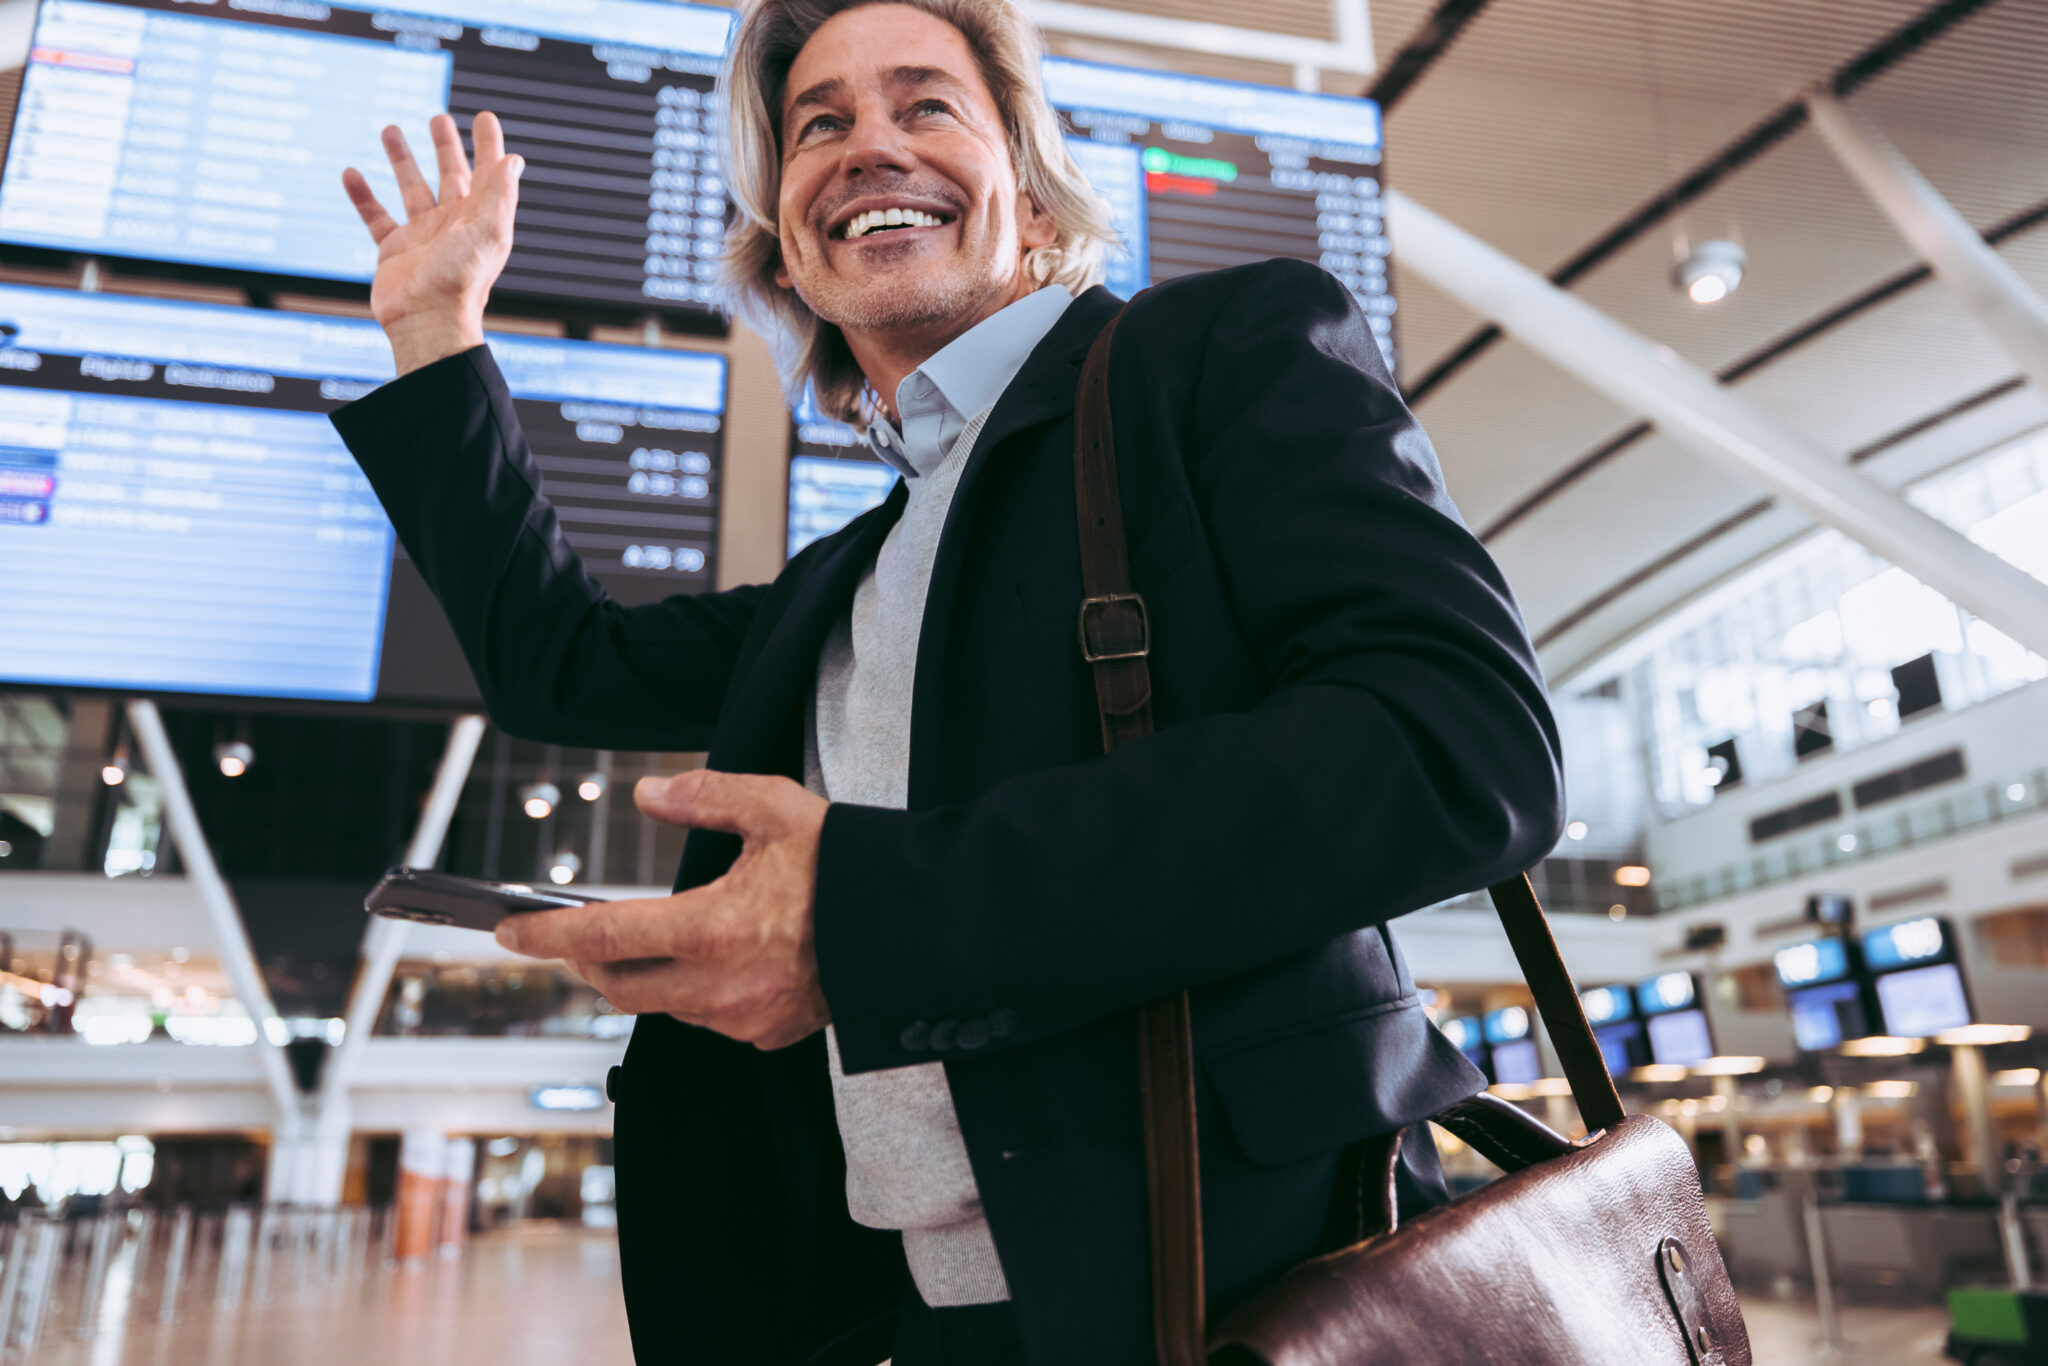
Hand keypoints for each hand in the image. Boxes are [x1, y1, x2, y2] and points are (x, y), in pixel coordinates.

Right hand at [341, 111, 523, 373]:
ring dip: (402, 160)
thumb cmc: (461, 279)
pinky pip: (375, 216)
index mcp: (480, 219)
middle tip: (438, 118)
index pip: (487, 174)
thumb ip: (498, 194)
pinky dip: (362, 195)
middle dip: (445, 147)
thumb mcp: (487, 231)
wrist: (427, 321)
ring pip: (411, 188)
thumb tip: (513, 160)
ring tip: (389, 129)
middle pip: (450, 176)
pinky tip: (351, 172)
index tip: (485, 117)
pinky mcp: (393, 250)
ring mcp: (422, 236)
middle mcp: (453, 225)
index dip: (488, 146)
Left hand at [496, 770, 831, 1050]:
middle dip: (588, 959)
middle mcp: (719, 986)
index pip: (602, 936)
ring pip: (660, 1006)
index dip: (544, 933)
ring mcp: (742, 1019)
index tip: (506, 929)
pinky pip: (705, 1021)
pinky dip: (691, 993)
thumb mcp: (776, 809)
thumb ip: (705, 796)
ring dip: (643, 975)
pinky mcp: (766, 1035)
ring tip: (653, 939)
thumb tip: (651, 793)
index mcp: (713, 927)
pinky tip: (715, 961)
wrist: (913, 929)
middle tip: (578, 932)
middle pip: (617, 984)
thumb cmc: (847, 867)